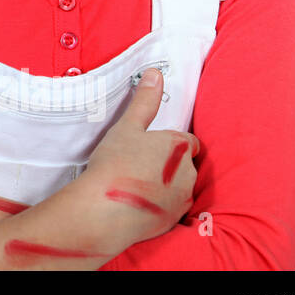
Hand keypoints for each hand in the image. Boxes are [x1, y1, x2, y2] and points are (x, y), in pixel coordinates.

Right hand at [81, 68, 199, 250]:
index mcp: (180, 147)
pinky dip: (158, 205)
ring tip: (136, 184)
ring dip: (164, 185)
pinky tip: (136, 202)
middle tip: (138, 164)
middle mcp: (188, 172)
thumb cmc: (116, 163)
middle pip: (184, 165)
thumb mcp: (127, 126)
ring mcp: (182, 198)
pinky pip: (169, 208)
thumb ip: (145, 101)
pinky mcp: (173, 220)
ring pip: (178, 187)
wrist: (105, 210)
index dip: (170, 143)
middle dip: (167, 165)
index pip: (188, 141)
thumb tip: (155, 74)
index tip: (151, 147)